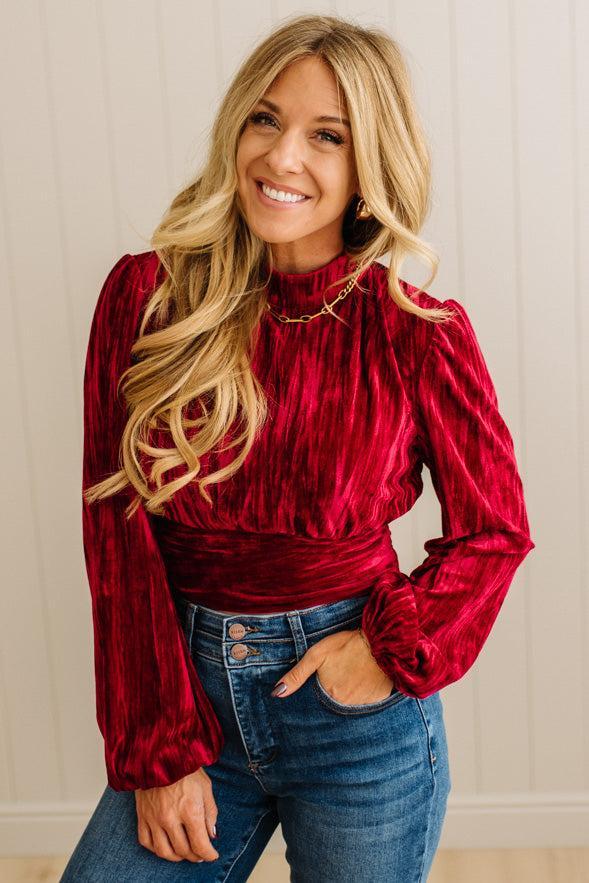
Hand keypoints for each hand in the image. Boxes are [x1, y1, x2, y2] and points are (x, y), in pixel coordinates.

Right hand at [135, 767, 218, 862]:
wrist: (160, 754)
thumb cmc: (186, 768)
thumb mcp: (206, 787)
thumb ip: (210, 812)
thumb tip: (212, 835)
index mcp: (190, 810)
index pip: (200, 844)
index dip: (209, 854)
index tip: (213, 855)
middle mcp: (171, 818)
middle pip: (183, 850)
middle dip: (195, 856)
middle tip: (201, 853)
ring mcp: (154, 818)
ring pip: (164, 852)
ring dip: (177, 857)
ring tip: (184, 852)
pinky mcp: (142, 815)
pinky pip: (146, 842)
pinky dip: (156, 849)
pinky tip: (165, 844)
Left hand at [271, 627, 394, 704]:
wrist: (380, 641)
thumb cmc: (346, 645)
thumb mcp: (316, 655)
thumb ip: (296, 675)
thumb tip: (276, 693)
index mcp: (329, 695)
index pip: (320, 698)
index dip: (323, 685)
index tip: (330, 674)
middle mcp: (345, 705)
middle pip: (335, 700)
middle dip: (336, 688)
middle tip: (343, 670)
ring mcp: (363, 704)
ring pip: (351, 700)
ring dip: (351, 690)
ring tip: (354, 671)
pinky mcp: (379, 699)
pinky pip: (368, 700)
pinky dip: (365, 691)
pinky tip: (365, 676)